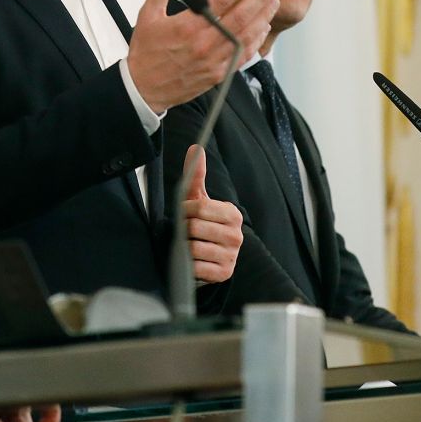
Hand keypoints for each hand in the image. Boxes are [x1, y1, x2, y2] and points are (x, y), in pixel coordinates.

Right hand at [127, 0, 278, 111]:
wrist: (144, 88)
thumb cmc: (145, 53)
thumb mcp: (147, 17)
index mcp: (188, 26)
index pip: (221, 0)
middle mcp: (204, 43)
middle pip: (241, 17)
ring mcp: (213, 60)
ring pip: (246, 36)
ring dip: (263, 18)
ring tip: (272, 3)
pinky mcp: (217, 74)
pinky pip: (242, 56)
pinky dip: (255, 41)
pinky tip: (261, 29)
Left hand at [180, 145, 241, 283]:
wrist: (212, 257)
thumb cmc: (204, 224)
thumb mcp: (199, 200)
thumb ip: (196, 175)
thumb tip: (195, 148)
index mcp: (232, 214)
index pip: (200, 208)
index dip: (185, 210)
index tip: (184, 212)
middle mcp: (236, 235)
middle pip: (194, 227)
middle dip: (183, 229)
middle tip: (184, 230)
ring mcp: (232, 256)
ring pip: (193, 248)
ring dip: (184, 247)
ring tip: (188, 244)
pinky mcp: (224, 274)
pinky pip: (196, 267)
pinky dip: (189, 264)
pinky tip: (192, 260)